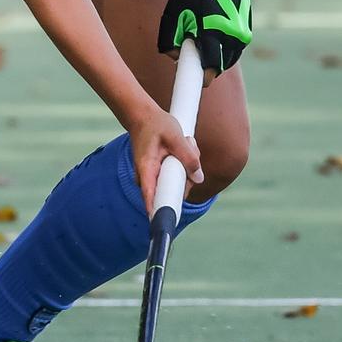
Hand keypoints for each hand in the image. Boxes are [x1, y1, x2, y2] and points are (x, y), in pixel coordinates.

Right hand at [128, 101, 202, 215]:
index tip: (166, 226)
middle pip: (173, 192)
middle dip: (187, 176)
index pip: (152, 198)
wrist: (143, 116)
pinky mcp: (159, 175)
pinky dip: (183, 164)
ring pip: (177, 183)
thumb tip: (199, 178)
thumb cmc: (156, 124)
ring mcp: (153, 178)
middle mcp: (147, 179)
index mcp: (146, 170)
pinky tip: (182, 146)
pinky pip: (177, 177)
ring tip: (184, 143)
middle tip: (189, 148)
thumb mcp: (175, 136)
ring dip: (187, 167)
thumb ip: (188, 157)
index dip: (160, 213)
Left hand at [158, 0, 253, 75]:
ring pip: (227, 59)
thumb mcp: (176, 11)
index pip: (211, 67)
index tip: (194, 79)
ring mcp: (242, 35)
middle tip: (194, 53)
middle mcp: (232, 36)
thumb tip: (174, 58)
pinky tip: (214, 36)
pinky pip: (233, 50)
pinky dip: (223, 49)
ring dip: (215, 57)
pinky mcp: (246, 32)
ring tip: (204, 39)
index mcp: (214, 31)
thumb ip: (170, 38)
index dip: (202, 78)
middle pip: (219, 66)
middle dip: (206, 65)